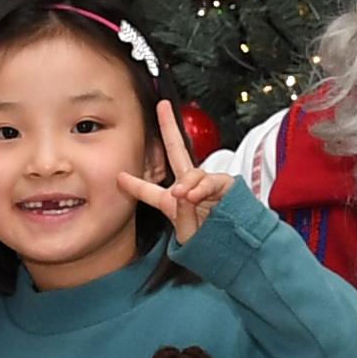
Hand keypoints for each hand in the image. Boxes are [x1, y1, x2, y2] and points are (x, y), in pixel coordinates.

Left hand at [117, 99, 233, 245]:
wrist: (237, 250)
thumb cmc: (211, 246)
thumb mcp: (189, 236)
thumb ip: (183, 215)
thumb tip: (184, 191)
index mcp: (174, 203)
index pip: (150, 192)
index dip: (134, 184)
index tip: (119, 177)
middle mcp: (189, 189)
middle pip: (177, 152)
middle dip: (170, 127)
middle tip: (162, 107)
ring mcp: (207, 186)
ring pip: (193, 173)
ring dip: (187, 183)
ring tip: (181, 195)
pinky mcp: (226, 186)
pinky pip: (212, 181)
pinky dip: (203, 187)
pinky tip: (196, 195)